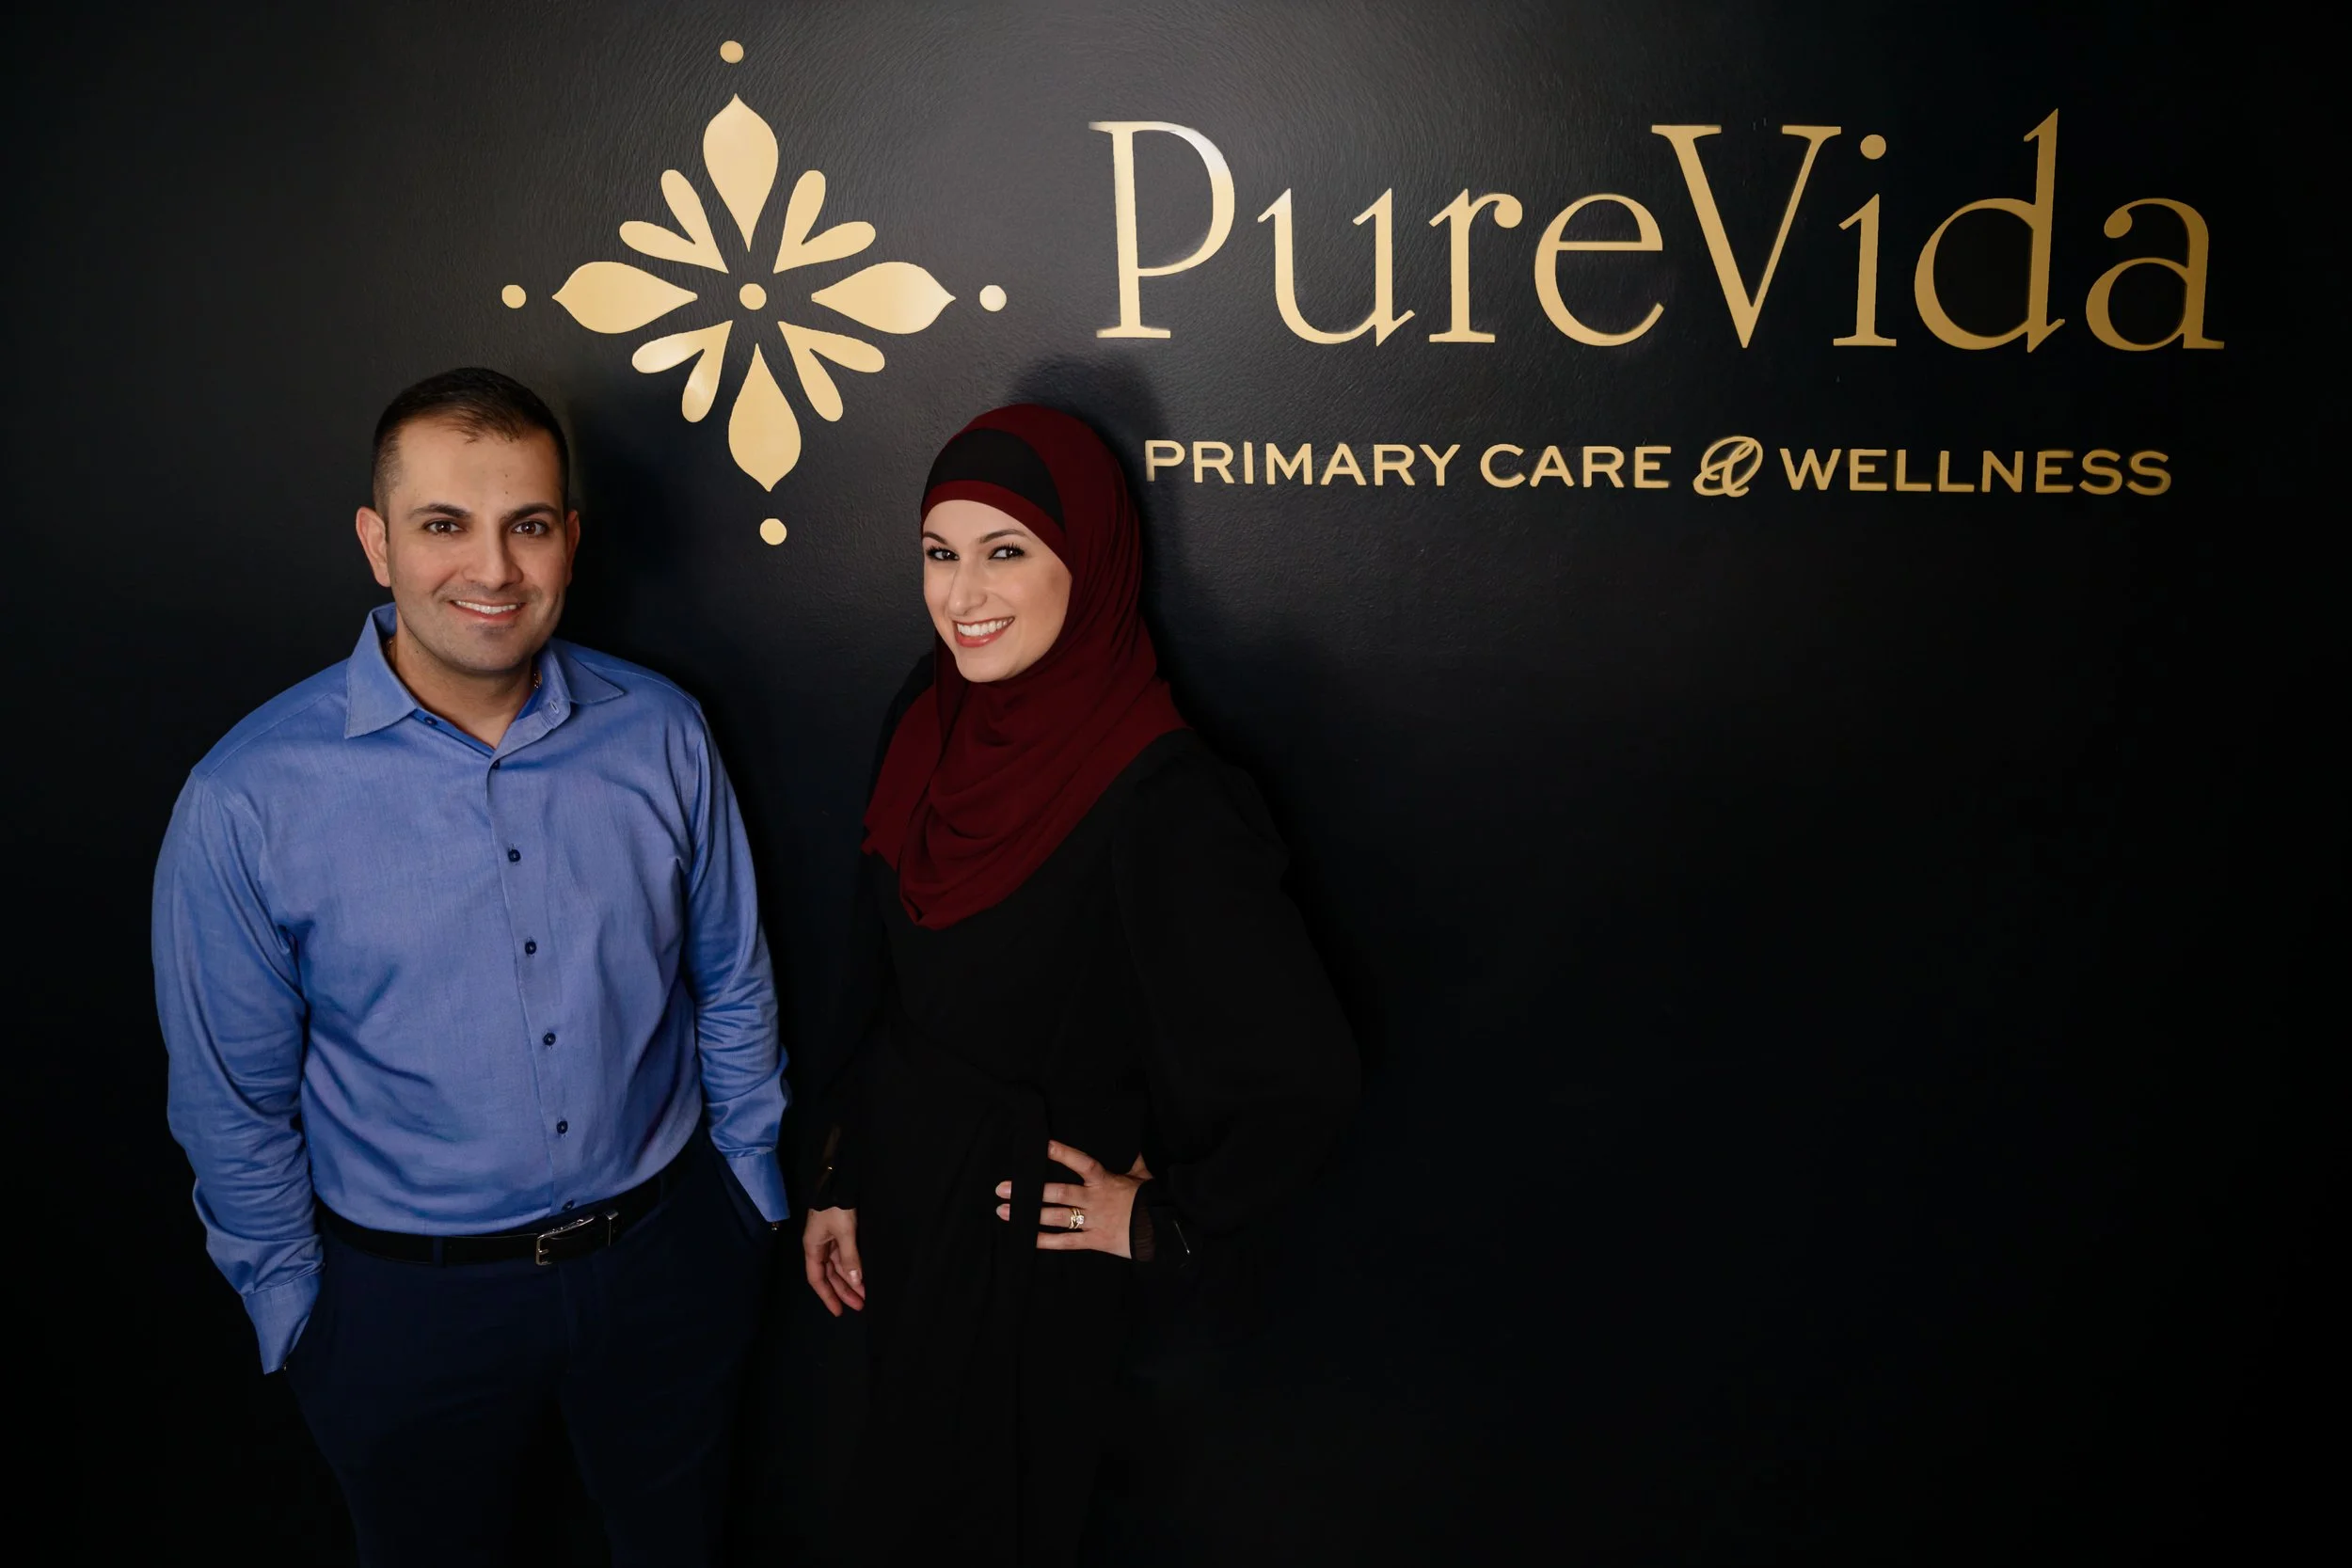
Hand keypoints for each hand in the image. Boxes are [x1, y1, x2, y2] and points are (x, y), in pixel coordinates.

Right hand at [801, 1207, 864, 1315]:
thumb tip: (855, 1282)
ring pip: (838, 1267)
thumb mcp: (844, 1233)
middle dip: (844, 1291)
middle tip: (860, 1305)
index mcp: (813, 1248)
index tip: (839, 1311)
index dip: (827, 1296)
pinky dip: (853, 1267)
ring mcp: (829, 1240)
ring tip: (865, 1294)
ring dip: (851, 1280)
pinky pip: (845, 1256)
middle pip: (829, 1275)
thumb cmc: (836, 1208)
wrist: (839, 1180)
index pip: (817, 1279)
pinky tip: (863, 1276)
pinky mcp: (839, 1233)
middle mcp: (818, 1247)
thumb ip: (850, 1258)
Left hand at [994, 1141, 1150, 1258]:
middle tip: (1003, 1188)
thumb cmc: (1153, 1199)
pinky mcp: (1095, 1241)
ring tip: (1005, 1211)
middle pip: (1059, 1193)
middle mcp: (1096, 1200)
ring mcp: (1094, 1221)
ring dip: (1030, 1214)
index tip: (1041, 1145)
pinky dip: (1046, 1241)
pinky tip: (1027, 1238)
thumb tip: (1128, 1141)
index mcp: (1106, 1180)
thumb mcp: (1143, 1175)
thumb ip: (1131, 1159)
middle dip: (1030, 1191)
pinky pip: (1067, 1242)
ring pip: (1058, 1217)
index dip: (1062, 1153)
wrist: (1166, 1230)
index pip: (1082, 1163)